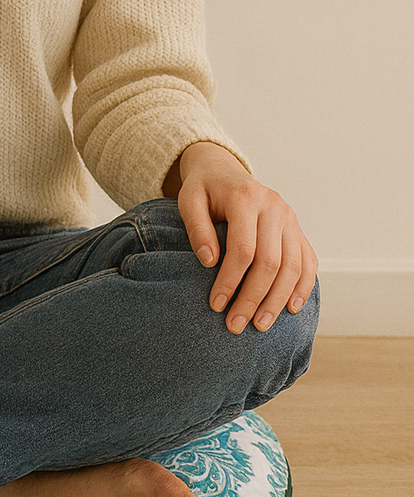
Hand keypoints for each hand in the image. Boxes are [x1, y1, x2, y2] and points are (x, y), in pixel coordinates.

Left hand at [165, 141, 317, 333]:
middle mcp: (274, 207)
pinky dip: (303, 286)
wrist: (223, 171)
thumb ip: (196, 228)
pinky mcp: (297, 229)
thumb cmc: (203, 190)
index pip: (243, 249)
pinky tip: (290, 308)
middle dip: (254, 298)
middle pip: (271, 262)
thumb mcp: (188, 201)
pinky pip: (308, 261)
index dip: (230, 280)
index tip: (216, 305)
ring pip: (293, 266)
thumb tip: (209, 262)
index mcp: (246, 198)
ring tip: (261, 325)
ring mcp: (290, 218)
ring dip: (278, 300)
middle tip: (236, 325)